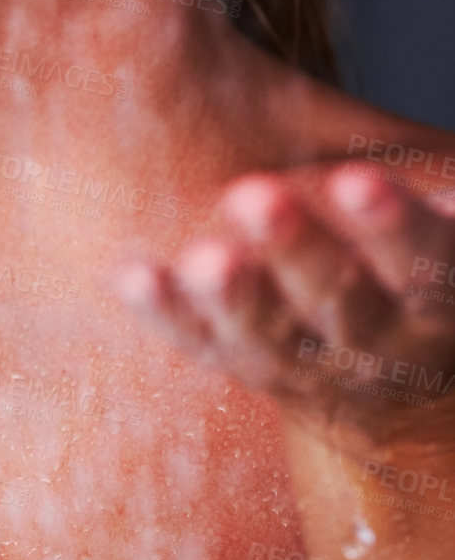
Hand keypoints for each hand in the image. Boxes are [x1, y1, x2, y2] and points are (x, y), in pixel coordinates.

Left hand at [119, 165, 454, 452]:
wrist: (397, 378)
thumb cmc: (414, 259)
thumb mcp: (441, 242)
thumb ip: (434, 208)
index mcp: (437, 299)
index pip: (428, 267)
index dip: (396, 228)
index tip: (356, 181)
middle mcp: (378, 339)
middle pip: (343, 304)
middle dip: (299, 248)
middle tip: (256, 196)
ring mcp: (309, 364)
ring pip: (270, 338)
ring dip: (233, 296)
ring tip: (205, 258)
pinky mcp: (246, 364)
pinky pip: (204, 346)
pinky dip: (169, 314)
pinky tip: (135, 277)